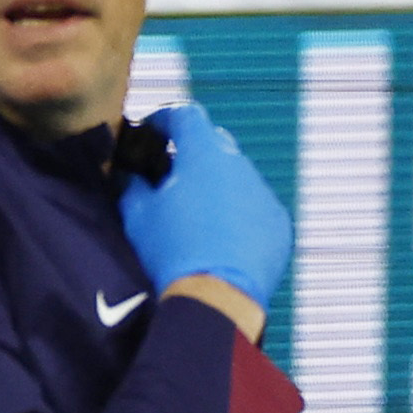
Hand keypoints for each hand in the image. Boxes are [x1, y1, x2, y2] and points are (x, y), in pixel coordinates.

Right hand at [119, 102, 293, 319]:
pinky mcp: (279, 224)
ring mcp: (264, 194)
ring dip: (217, 185)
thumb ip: (132, 186)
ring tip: (196, 214)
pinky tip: (220, 238)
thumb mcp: (137, 216)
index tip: (151, 130)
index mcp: (204, 154)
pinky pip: (255, 207)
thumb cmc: (173, 251)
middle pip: (214, 143)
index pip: (185, 114)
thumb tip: (132, 177)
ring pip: (237, 176)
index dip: (164, 118)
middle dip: (192, 153)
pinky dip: (238, 213)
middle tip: (170, 176)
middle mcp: (240, 165)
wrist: (218, 298)